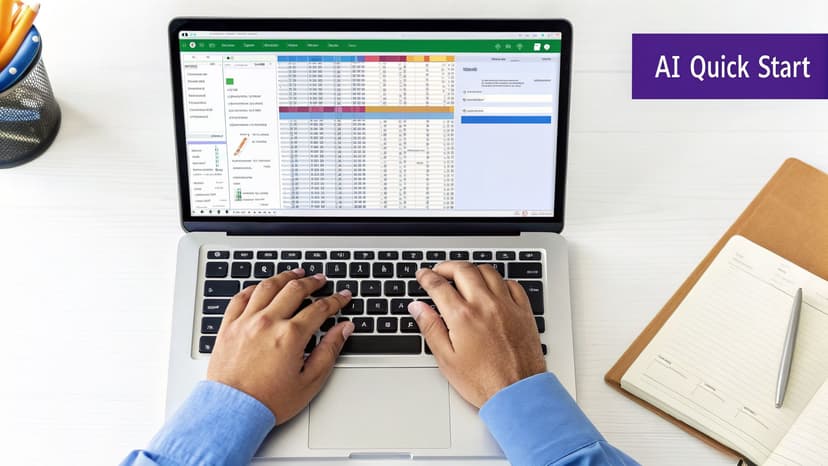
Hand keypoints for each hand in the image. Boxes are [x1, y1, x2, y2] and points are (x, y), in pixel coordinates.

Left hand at [206, 269, 354, 423]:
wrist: (232, 412)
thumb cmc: (269, 401)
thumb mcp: (310, 381)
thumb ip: (329, 350)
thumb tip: (343, 329)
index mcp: (291, 335)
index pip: (320, 308)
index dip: (335, 301)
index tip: (342, 297)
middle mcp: (268, 322)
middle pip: (295, 290)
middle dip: (312, 282)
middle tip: (320, 280)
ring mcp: (246, 321)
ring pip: (268, 287)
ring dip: (285, 277)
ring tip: (295, 273)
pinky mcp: (228, 326)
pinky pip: (241, 297)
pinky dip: (254, 288)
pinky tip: (262, 286)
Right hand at [409, 262, 545, 407]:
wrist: (517, 394)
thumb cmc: (483, 382)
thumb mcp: (446, 358)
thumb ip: (430, 327)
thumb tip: (417, 307)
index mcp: (463, 316)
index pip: (438, 285)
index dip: (426, 277)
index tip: (422, 275)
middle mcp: (485, 305)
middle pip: (463, 270)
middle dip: (446, 266)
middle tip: (439, 272)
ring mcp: (507, 306)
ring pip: (488, 271)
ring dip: (472, 270)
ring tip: (463, 276)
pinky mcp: (523, 312)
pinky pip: (512, 284)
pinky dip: (499, 281)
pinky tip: (492, 288)